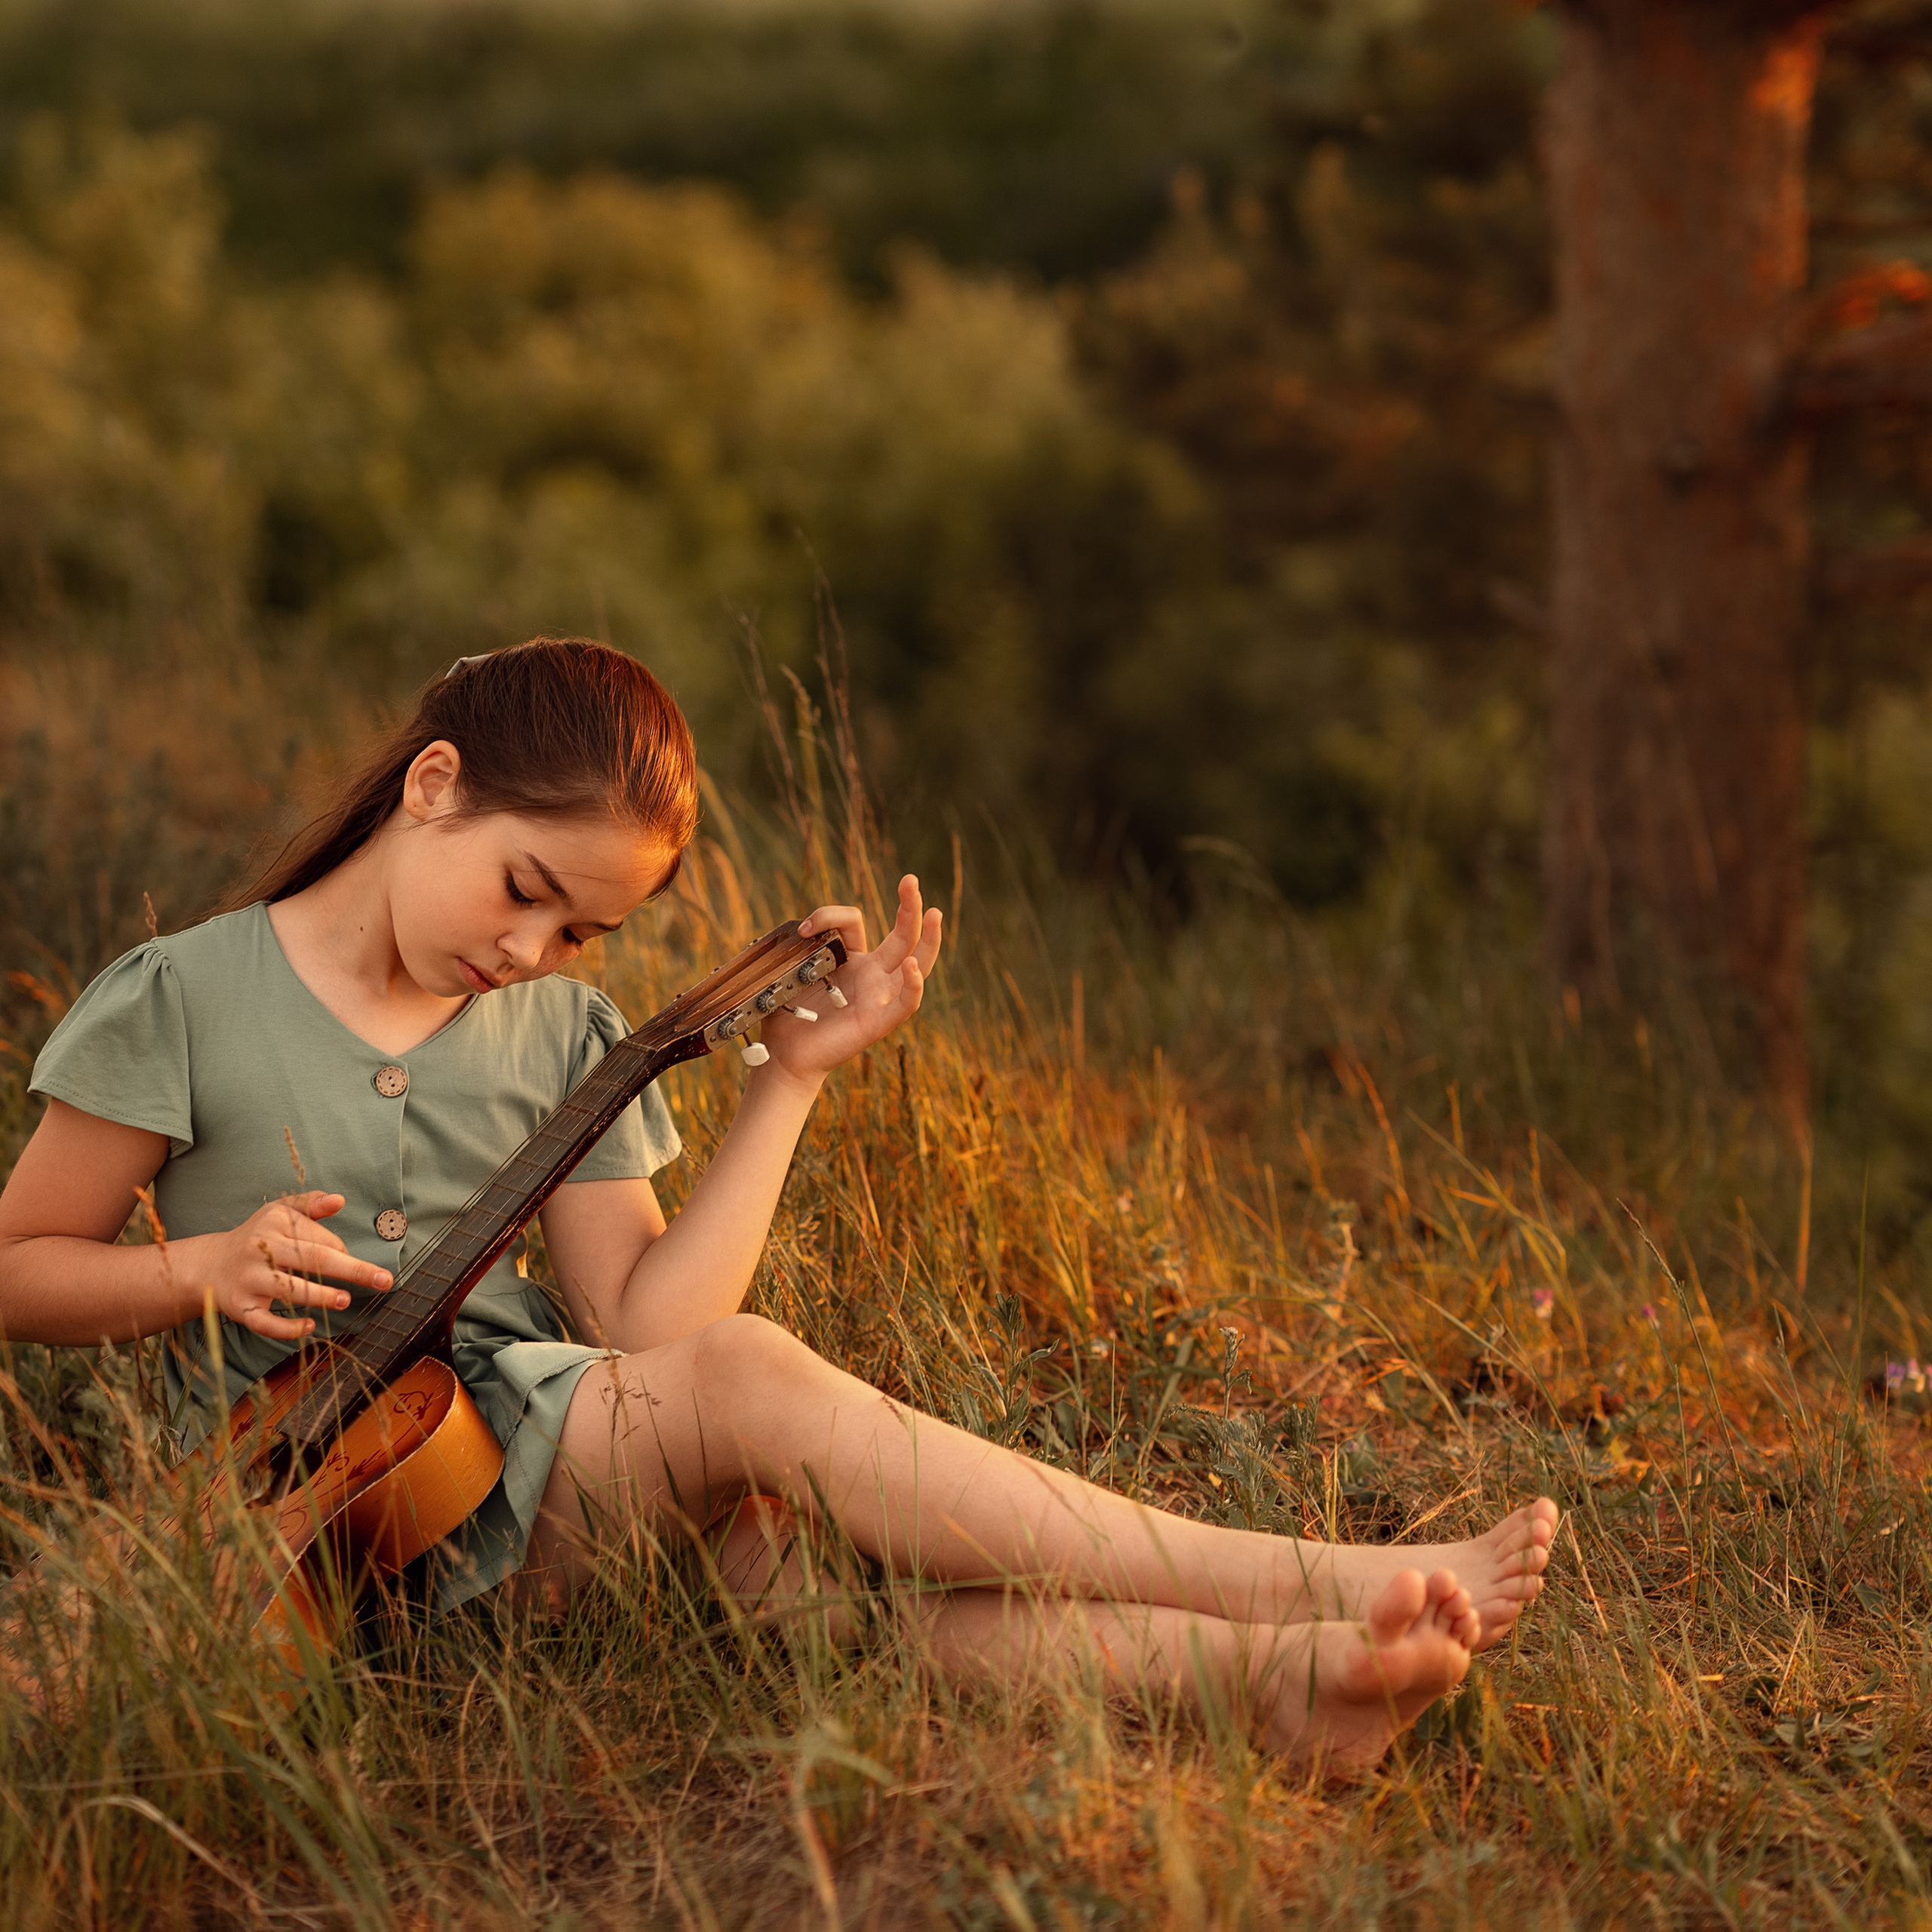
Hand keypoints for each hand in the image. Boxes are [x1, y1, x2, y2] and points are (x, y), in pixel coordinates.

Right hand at [199, 1191, 392, 1341]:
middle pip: (312, 1259)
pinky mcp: (240, 1307)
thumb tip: (340, 1200)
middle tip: (383, 1280)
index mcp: (274, 1224)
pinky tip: (309, 1328)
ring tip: (345, 1300)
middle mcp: (261, 1250)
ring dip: (321, 1296)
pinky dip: (286, 1328)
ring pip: (289, 1290)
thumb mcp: (280, 1212)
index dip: (342, 1250)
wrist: (210, 1264)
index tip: (350, 1259)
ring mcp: (250, 1280)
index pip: (319, 1239)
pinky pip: (263, 1322)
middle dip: (351, 1270)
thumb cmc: (257, 1236)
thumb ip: (311, 1204)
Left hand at [756, 874, 943, 1085]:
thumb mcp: (790, 971)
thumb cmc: (788, 1015)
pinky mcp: (878, 1022)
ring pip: (916, 963)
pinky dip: (913, 986)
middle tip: (910, 879)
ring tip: (933, 912)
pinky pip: (905, 1004)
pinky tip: (914, 967)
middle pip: (902, 936)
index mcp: (851, 959)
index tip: (804, 927)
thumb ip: (800, 949)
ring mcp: (879, 996)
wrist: (783, 1055)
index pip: (853, 923)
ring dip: (927, 938)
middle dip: (908, 905)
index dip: (830, 915)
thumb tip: (803, 930)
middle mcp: (872, 975)